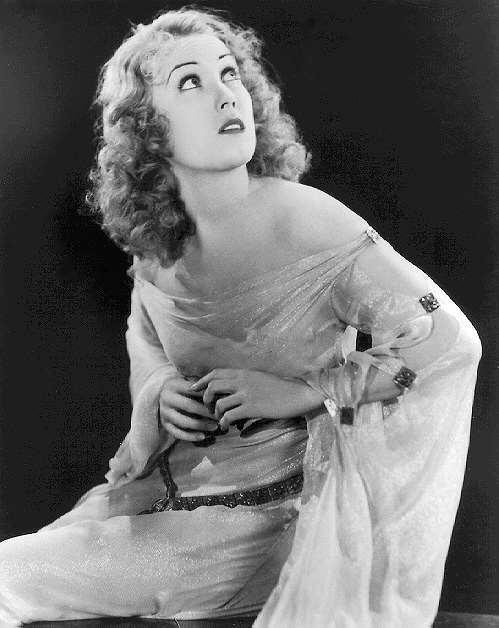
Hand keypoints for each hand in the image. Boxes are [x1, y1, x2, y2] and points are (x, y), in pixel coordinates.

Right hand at [159, 377, 217, 441]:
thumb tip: (220, 393)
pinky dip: (190, 436)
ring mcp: (164, 412)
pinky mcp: (164, 424)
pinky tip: (203, 436)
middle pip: (189, 406)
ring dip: (201, 425)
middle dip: (207, 412)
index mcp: (173, 385)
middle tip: (221, 416)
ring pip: (183, 421)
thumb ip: (201, 386)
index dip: (207, 396)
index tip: (221, 400)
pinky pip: (177, 433)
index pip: (193, 390)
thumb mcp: (188, 382)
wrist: (162, 393)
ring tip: (215, 427)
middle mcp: (166, 398)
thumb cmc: (182, 387)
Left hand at [190, 368, 325, 428]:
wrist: (298, 394)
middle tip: (207, 407)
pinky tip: (226, 426)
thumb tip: (232, 388)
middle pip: (212, 385)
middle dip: (205, 398)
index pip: (216, 373)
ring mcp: (246, 394)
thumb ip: (245, 381)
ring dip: (215, 413)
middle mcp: (242, 380)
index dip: (202, 380)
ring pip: (219, 403)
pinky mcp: (251, 407)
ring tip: (219, 419)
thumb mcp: (260, 378)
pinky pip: (229, 416)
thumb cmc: (281, 388)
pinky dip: (224, 422)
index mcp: (243, 372)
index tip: (194, 388)